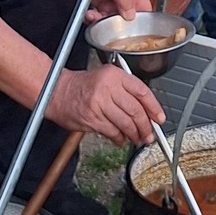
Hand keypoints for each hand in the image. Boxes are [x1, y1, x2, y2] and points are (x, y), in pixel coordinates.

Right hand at [48, 62, 162, 144]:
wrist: (56, 91)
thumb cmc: (83, 86)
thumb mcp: (106, 77)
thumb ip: (125, 90)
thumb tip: (146, 110)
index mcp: (114, 75)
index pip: (142, 91)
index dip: (154, 107)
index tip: (159, 118)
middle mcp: (107, 87)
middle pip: (135, 110)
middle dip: (146, 125)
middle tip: (150, 134)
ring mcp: (99, 103)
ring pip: (125, 123)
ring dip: (134, 134)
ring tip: (138, 139)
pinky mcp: (91, 118)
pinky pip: (112, 131)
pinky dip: (119, 138)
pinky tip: (121, 139)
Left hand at [86, 0, 149, 22]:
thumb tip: (131, 15)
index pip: (144, 9)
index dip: (142, 20)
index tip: (133, 28)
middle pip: (127, 19)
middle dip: (117, 24)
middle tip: (108, 23)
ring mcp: (112, 2)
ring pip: (111, 20)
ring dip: (101, 22)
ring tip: (94, 16)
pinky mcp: (101, 5)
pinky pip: (99, 17)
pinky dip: (93, 18)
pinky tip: (89, 14)